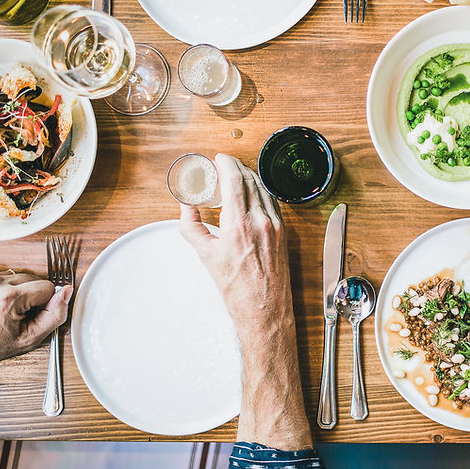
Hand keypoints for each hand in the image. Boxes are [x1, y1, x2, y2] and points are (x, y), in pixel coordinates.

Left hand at [0, 267, 70, 383]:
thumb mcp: (28, 339)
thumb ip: (54, 315)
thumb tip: (66, 292)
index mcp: (9, 298)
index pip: (47, 287)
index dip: (41, 303)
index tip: (27, 315)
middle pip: (32, 278)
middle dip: (28, 295)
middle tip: (14, 313)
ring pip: (15, 275)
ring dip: (13, 288)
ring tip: (0, 307)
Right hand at [178, 154, 292, 338]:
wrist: (264, 310)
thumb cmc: (236, 289)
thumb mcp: (205, 256)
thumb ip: (191, 226)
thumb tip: (185, 206)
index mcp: (239, 224)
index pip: (235, 180)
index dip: (226, 163)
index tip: (218, 158)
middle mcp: (261, 221)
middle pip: (250, 179)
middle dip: (236, 167)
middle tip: (223, 166)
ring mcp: (276, 226)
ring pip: (264, 189)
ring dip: (249, 178)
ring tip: (235, 177)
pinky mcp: (284, 232)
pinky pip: (272, 202)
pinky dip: (261, 192)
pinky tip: (252, 195)